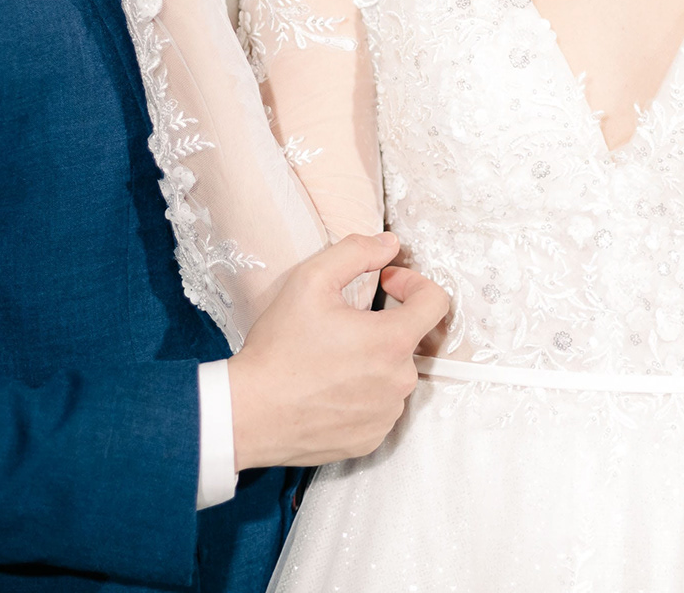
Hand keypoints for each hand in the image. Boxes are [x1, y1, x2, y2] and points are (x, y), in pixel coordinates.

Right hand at [228, 232, 450, 469]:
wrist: (247, 413)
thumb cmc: (278, 348)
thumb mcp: (310, 281)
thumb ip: (356, 252)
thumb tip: (390, 244)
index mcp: (392, 341)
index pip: (436, 302)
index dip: (413, 283)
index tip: (386, 284)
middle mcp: (399, 382)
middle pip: (409, 340)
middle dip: (383, 324)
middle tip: (342, 324)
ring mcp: (386, 415)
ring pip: (393, 375)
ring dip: (373, 361)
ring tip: (330, 359)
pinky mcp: (370, 439)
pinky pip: (379, 407)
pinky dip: (362, 394)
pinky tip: (329, 389)